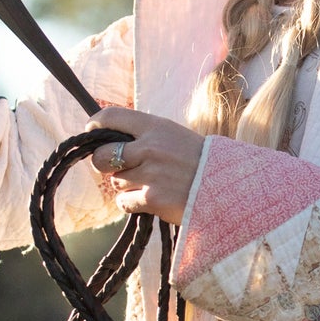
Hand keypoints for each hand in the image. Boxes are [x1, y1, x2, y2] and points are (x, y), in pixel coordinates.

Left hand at [89, 104, 204, 225]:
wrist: (228, 187)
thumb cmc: (200, 161)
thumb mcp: (175, 136)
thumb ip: (145, 136)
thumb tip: (112, 141)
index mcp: (156, 127)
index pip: (111, 117)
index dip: (94, 125)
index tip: (91, 132)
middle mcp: (149, 148)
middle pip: (101, 155)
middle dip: (104, 163)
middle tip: (118, 167)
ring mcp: (150, 174)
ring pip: (115, 181)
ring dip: (126, 184)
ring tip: (150, 184)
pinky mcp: (152, 199)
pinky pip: (124, 202)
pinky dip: (132, 203)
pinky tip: (151, 200)